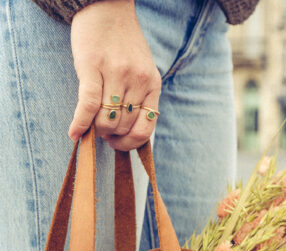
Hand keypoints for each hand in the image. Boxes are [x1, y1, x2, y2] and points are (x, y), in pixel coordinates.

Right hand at [68, 0, 160, 150]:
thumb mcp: (143, 71)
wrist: (108, 8)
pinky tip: (73, 133)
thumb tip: (125, 132)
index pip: (146, 129)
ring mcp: (117, 73)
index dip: (130, 143)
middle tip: (100, 128)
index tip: (118, 143)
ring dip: (96, 129)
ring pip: (106, 120)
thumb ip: (140, 97)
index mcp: (153, 84)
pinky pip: (88, 105)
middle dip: (109, 134)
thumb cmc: (124, 44)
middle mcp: (139, 80)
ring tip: (91, 124)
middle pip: (122, 126)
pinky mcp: (93, 66)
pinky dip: (80, 123)